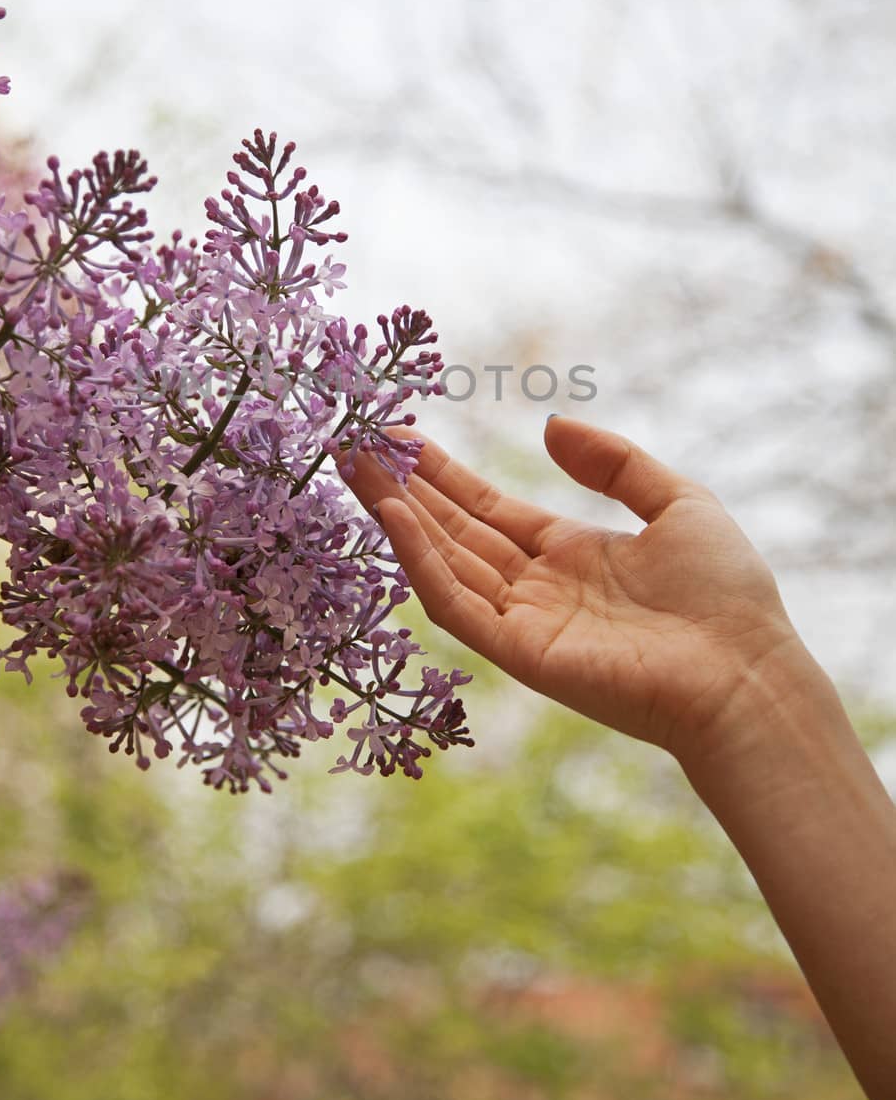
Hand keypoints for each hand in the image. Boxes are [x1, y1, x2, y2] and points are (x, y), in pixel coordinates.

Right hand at [342, 414, 819, 771]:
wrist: (746, 673)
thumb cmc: (725, 594)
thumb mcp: (678, 501)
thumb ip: (614, 461)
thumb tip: (549, 426)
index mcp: (569, 555)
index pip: (487, 509)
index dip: (443, 473)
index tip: (401, 434)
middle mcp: (535, 588)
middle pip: (452, 531)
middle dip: (402, 487)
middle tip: (352, 442)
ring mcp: (522, 622)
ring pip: (442, 561)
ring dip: (397, 514)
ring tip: (354, 466)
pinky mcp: (517, 653)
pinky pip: (455, 603)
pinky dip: (420, 560)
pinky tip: (393, 515)